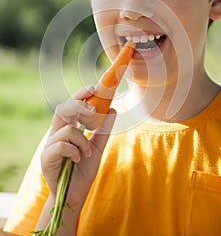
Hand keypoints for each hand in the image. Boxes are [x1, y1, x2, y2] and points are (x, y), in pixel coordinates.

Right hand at [41, 86, 115, 207]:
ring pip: (67, 129)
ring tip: (86, 153)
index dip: (79, 95)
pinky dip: (75, 150)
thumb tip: (112, 109)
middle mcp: (55, 134)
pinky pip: (62, 145)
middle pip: (62, 110)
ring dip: (82, 140)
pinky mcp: (46, 158)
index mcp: (66, 129)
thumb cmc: (83, 170)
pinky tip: (78, 159)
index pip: (69, 106)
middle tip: (92, 110)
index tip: (93, 88)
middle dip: (78, 106)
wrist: (75, 194)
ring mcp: (49, 146)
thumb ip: (103, 130)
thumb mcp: (97, 147)